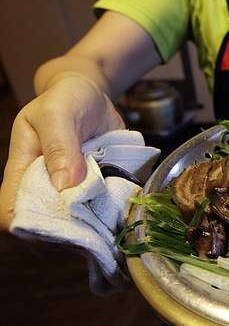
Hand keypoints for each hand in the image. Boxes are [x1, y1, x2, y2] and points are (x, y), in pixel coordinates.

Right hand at [0, 76, 124, 230]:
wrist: (90, 94)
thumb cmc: (67, 99)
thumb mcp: (58, 114)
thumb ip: (60, 146)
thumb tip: (64, 186)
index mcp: (22, 169)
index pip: (11, 212)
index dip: (30, 226)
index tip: (61, 226)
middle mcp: (43, 185)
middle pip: (46, 225)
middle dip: (68, 231)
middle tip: (95, 224)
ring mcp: (69, 190)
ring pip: (74, 223)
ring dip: (92, 224)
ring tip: (110, 219)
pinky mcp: (91, 189)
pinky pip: (98, 210)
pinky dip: (109, 212)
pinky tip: (120, 211)